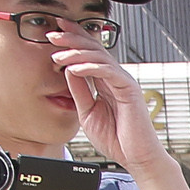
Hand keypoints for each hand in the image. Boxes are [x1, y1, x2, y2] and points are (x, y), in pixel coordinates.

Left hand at [50, 44, 170, 176]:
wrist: (136, 158)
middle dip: (72, 38)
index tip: (55, 31)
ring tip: (58, 54)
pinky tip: (75, 68)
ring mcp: (123, 82)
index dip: (73, 40)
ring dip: (77, 52)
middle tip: (52, 34)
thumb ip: (79, 91)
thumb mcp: (87, 112)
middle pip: (94, 48)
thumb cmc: (117, 139)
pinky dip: (91, 67)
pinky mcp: (129, 89)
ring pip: (99, 56)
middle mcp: (115, 78)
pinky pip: (108, 71)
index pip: (88, 54)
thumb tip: (68, 70)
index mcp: (105, 82)